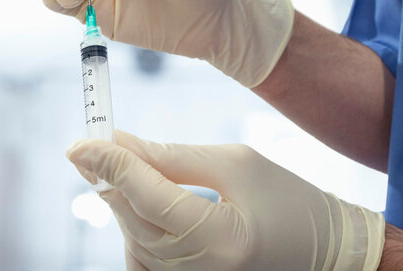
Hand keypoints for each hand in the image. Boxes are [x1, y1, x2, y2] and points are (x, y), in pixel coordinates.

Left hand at [66, 130, 384, 270]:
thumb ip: (173, 156)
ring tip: (131, 171)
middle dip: (108, 178)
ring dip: (122, 200)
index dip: (110, 166)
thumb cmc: (287, 200)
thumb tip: (119, 143)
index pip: (149, 197)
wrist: (324, 252)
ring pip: (131, 238)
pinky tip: (144, 205)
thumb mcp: (236, 163)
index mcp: (221, 238)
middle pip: (132, 218)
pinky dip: (134, 227)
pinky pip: (141, 259)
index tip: (79, 143)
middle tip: (90, 147)